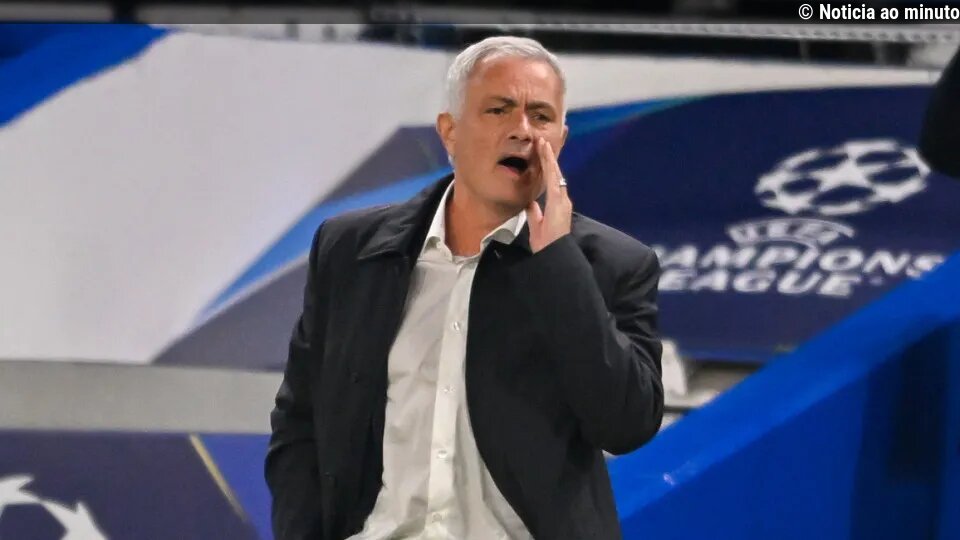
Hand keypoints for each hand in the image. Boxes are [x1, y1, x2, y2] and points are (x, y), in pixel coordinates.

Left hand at [526, 137, 571, 252]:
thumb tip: (530, 202)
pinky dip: (549, 165)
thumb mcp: (537, 225)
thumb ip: (534, 213)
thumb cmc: (546, 243)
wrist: (553, 253)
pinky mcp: (559, 200)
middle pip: (554, 173)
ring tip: (542, 143)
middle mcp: (562, 199)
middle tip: (541, 142)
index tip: (541, 154)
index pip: (551, 181)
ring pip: (555, 173)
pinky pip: (553, 179)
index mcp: (557, 204)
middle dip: (548, 157)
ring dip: (548, 157)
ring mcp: (562, 199)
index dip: (546, 167)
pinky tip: (545, 154)